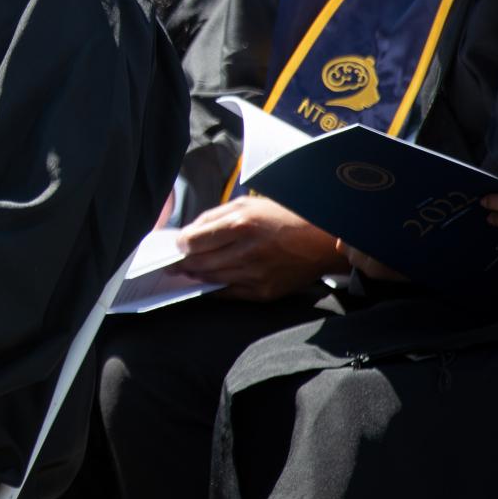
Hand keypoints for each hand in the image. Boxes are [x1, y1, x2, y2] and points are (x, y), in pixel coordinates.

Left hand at [172, 196, 345, 299]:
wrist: (322, 240)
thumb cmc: (283, 217)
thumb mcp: (246, 205)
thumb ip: (213, 218)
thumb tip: (188, 234)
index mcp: (240, 225)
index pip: (193, 241)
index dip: (180, 244)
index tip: (178, 244)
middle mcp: (247, 252)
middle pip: (198, 262)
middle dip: (183, 262)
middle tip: (175, 262)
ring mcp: (256, 274)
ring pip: (211, 279)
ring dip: (197, 275)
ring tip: (191, 269)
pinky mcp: (264, 291)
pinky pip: (229, 293)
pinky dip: (215, 287)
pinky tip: (210, 280)